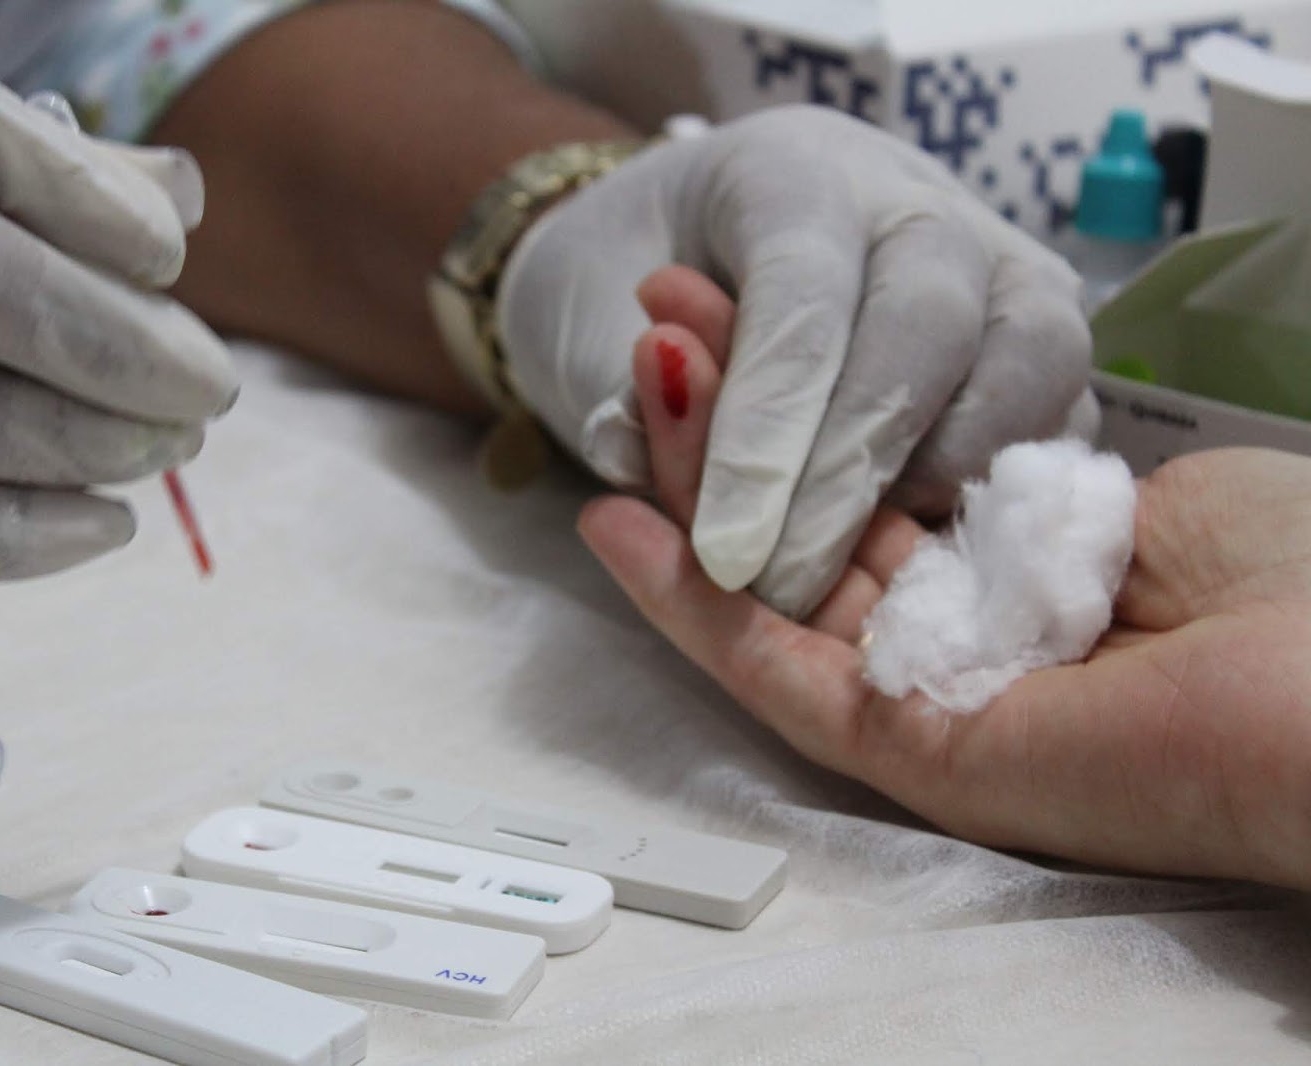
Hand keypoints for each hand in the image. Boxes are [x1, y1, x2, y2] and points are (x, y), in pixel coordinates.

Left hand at [500, 106, 1095, 617]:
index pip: (800, 291)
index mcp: (791, 171)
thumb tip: (642, 451)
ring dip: (938, 481)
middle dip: (850, 473)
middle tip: (778, 588)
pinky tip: (911, 544)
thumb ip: (618, 392)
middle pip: (924, 324)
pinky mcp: (1041, 331)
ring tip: (845, 562)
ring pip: (1026, 360)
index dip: (767, 424)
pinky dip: (995, 486)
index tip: (722, 549)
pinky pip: (1059, 409)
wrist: (674, 241)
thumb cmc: (620, 285)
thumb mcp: (578, 327)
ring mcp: (996, 260)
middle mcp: (912, 200)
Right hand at [579, 266, 1310, 888]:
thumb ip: (1037, 485)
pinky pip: (770, 671)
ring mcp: (929, 700)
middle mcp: (971, 643)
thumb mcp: (1159, 493)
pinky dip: (686, 599)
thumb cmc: (1299, 588)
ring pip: (773, 588)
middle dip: (732, 419)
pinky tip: (614, 524)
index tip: (748, 311)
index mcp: (1034, 586)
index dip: (808, 400)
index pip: (888, 487)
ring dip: (695, 483)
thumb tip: (960, 465)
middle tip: (664, 322)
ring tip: (633, 377)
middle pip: (814, 527)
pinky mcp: (904, 749)